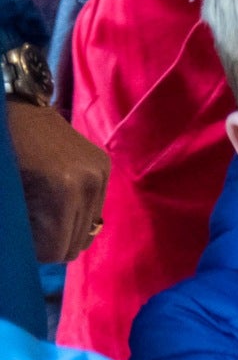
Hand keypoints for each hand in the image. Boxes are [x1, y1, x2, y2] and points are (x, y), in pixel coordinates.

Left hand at [12, 100, 107, 263]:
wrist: (18, 107)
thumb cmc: (4, 151)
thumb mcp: (8, 193)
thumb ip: (23, 225)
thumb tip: (33, 250)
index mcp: (62, 190)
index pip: (59, 249)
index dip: (39, 252)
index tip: (24, 242)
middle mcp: (90, 184)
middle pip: (78, 242)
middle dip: (53, 241)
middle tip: (33, 229)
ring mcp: (101, 174)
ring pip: (89, 228)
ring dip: (66, 227)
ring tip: (45, 214)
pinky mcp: (105, 167)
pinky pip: (95, 208)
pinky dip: (77, 211)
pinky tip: (60, 200)